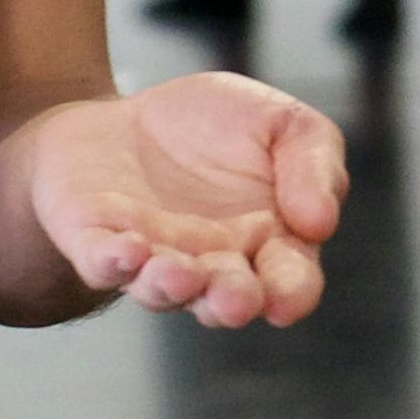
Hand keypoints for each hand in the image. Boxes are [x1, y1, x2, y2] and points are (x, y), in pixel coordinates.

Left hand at [28, 73, 346, 327]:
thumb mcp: (281, 122)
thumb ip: (314, 161)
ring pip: (163, 288)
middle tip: (235, 300)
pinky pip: (103, 262)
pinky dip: (113, 261)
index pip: (290, 279)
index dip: (292, 293)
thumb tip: (322, 222)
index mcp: (267, 242)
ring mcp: (153, 258)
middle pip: (227, 297)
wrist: (125, 117)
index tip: (287, 298)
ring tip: (178, 273)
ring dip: (171, 285)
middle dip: (231, 301)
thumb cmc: (213, 126)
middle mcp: (211, 264)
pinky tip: (127, 249)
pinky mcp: (97, 243)